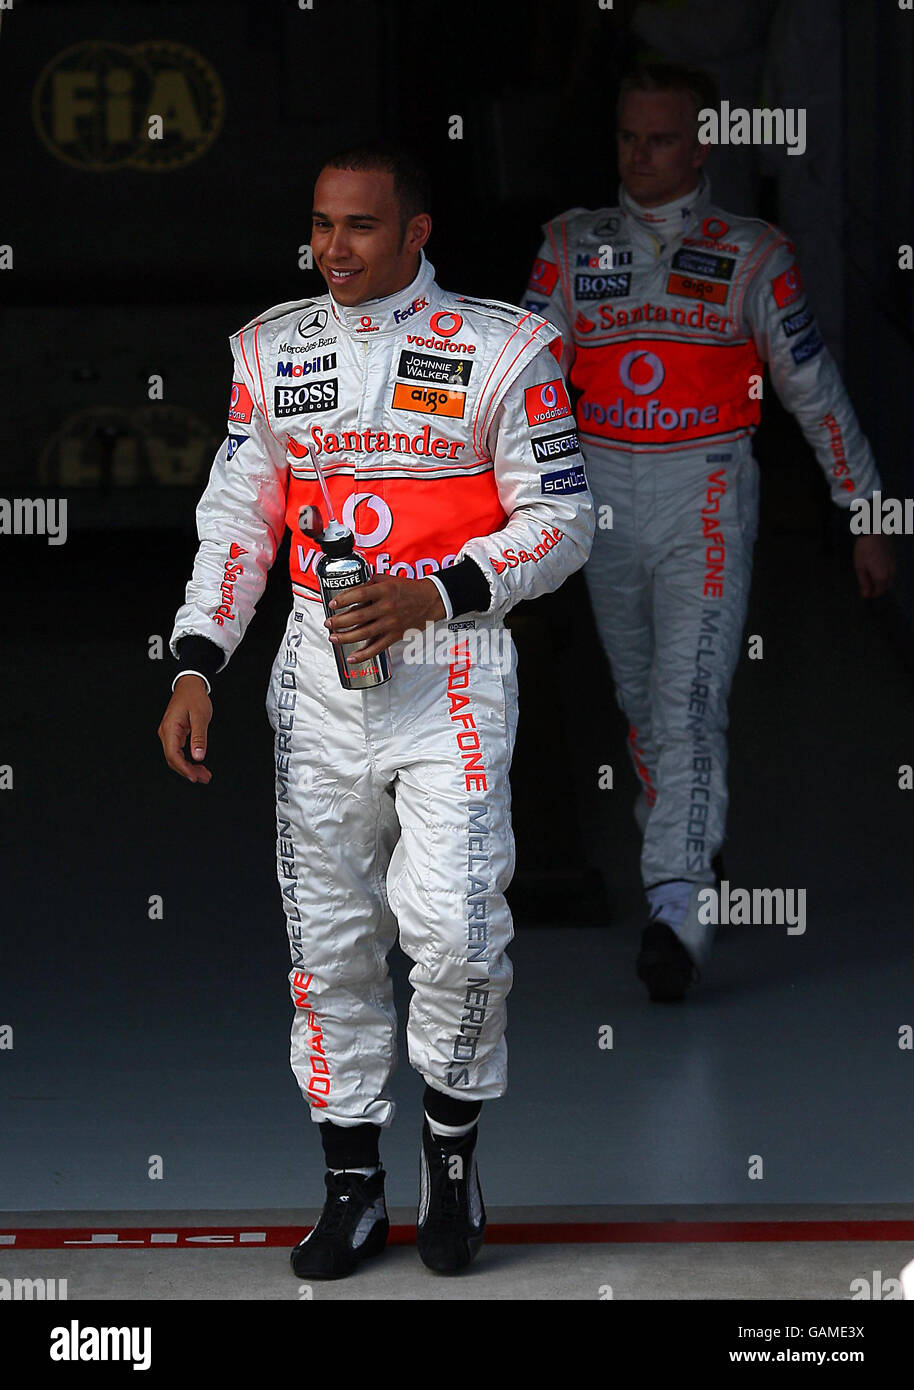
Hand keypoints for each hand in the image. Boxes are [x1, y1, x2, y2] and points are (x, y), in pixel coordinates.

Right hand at [158, 675, 213, 782]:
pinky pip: (179, 751)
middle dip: (188, 771)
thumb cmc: (194, 697)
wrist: (190, 685)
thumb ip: (199, 737)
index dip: (183, 768)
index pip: (173, 755)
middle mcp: (166, 733)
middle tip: (203, 777)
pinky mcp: (174, 734)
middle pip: (173, 759)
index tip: (194, 777)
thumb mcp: (200, 717)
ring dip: (188, 766)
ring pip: (176, 756)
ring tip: (203, 774)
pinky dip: (188, 759)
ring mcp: (169, 734)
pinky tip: (198, 764)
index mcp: (170, 729)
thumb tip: (198, 756)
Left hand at [325, 575, 445, 660]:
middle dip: (339, 621)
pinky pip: (377, 648)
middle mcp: (387, 607)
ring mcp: (391, 623)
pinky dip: (363, 655)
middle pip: (358, 616)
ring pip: (364, 633)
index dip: (344, 599)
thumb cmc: (408, 589)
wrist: (430, 600)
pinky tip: (351, 658)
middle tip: (328, 623)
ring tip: (333, 637)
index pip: (360, 595)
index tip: (332, 604)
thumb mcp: (388, 579)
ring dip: (346, 637)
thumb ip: (369, 584)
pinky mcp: (395, 636)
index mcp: (385, 590)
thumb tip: (349, 592)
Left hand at [853, 534, 894, 597]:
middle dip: (876, 588)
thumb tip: (866, 594)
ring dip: (880, 581)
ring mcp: (894, 565)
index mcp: (882, 577)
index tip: (864, 593)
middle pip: (885, 587)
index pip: (879, 592)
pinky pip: (890, 571)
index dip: (871, 594)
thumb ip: (864, 582)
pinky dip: (884, 573)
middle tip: (866, 586)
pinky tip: (875, 567)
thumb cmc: (864, 549)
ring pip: (889, 579)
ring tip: (869, 576)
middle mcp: (890, 572)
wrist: (874, 532)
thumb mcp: (860, 567)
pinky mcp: (894, 558)